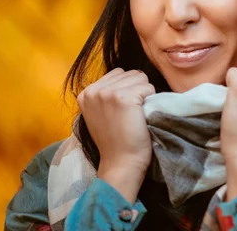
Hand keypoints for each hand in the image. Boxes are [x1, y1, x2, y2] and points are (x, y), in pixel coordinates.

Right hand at [77, 68, 154, 202]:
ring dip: (144, 94)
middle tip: (132, 113)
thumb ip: (107, 94)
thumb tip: (128, 78)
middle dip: (137, 89)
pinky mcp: (123, 98)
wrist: (121, 162)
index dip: (128, 88)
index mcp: (86, 93)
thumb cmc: (116, 141)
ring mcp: (107, 93)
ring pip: (140, 78)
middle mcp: (94, 90)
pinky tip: (141, 115)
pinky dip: (151, 99)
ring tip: (136, 114)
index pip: (118, 73)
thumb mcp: (101, 113)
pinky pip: (148, 87)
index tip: (124, 110)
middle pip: (130, 73)